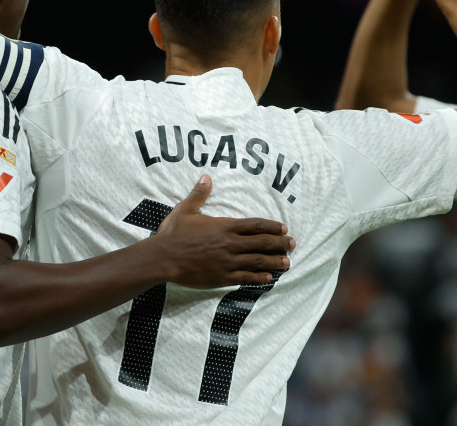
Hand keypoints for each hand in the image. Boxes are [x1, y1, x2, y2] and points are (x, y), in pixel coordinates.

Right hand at [155, 175, 294, 287]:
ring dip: (274, 261)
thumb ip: (199, 194)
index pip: (255, 225)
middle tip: (293, 244)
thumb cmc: (173, 234)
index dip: (272, 227)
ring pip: (257, 261)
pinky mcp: (222, 277)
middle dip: (280, 243)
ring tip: (287, 262)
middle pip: (262, 243)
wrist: (163, 258)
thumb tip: (206, 177)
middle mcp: (230, 243)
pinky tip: (268, 278)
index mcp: (224, 226)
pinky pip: (245, 277)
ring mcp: (227, 261)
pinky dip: (258, 278)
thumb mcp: (185, 210)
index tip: (284, 229)